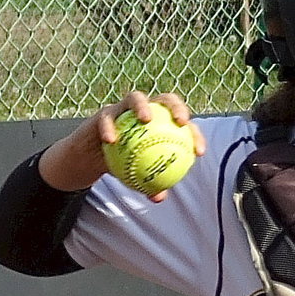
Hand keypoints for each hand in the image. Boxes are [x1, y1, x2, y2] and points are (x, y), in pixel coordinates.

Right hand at [38, 91, 205, 201]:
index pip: (182, 125)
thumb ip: (149, 184)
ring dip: (141, 106)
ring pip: (135, 98)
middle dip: (176, 106)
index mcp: (161, 124)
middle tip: (181, 122)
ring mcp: (125, 108)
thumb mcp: (137, 177)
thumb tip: (159, 197)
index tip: (199, 152)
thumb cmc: (123, 165)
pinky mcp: (105, 112)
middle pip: (165, 100)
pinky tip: (111, 140)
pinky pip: (107, 117)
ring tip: (145, 119)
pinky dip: (109, 127)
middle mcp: (146, 111)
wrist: (95, 157)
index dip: (195, 135)